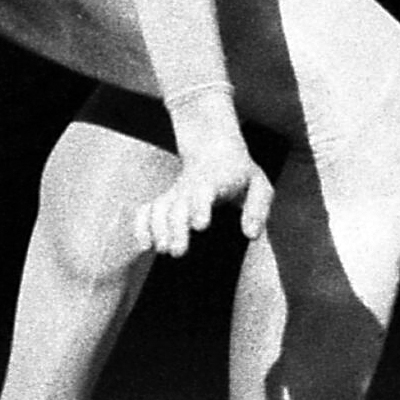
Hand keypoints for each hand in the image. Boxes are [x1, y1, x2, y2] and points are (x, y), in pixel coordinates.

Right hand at [135, 95, 273, 257]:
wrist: (213, 147)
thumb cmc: (239, 172)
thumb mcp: (258, 184)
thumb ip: (258, 208)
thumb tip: (250, 234)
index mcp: (214, 182)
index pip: (204, 191)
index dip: (200, 206)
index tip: (200, 225)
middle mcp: (190, 188)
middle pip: (177, 206)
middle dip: (175, 228)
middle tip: (178, 252)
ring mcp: (174, 194)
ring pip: (159, 208)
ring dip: (157, 229)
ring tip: (162, 250)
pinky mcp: (164, 200)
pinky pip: (146, 210)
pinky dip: (141, 225)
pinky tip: (144, 245)